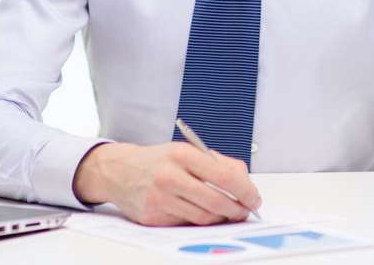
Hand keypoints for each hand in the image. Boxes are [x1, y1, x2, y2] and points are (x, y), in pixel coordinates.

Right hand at [71, 142, 261, 225]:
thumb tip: (244, 181)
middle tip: (246, 211)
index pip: (224, 176)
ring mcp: (160, 199)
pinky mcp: (153, 217)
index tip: (254, 198)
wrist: (119, 171)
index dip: (245, 191)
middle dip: (237, 210)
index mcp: (182, 155)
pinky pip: (186, 223)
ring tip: (227, 213)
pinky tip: (202, 213)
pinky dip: (198, 221)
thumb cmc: (158, 160)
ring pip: (203, 217)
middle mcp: (170, 176)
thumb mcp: (187, 151)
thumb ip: (218, 162)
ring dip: (221, 218)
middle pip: (216, 202)